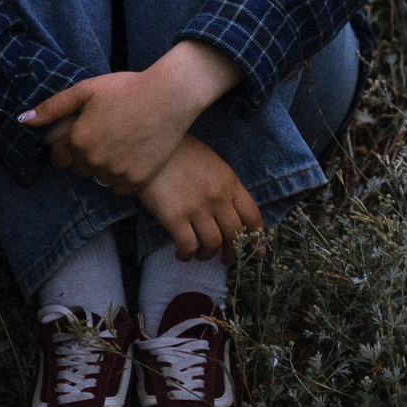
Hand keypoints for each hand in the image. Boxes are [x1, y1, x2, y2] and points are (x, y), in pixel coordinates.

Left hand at [20, 41, 242, 193]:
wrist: (171, 96)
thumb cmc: (127, 88)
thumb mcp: (86, 90)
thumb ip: (52, 107)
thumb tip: (23, 120)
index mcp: (78, 141)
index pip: (59, 158)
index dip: (68, 144)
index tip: (83, 132)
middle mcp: (94, 161)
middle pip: (79, 168)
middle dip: (85, 154)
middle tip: (105, 133)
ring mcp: (117, 173)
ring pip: (99, 178)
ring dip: (104, 165)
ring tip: (121, 141)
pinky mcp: (138, 180)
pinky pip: (119, 187)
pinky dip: (122, 174)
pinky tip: (132, 153)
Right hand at [137, 136, 262, 262]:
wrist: (149, 146)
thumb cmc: (179, 152)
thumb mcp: (211, 163)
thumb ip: (224, 186)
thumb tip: (231, 211)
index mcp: (230, 182)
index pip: (252, 216)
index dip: (256, 237)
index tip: (257, 250)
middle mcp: (218, 197)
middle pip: (235, 234)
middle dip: (233, 252)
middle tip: (226, 259)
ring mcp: (197, 208)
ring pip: (213, 244)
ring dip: (208, 255)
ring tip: (201, 255)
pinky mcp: (175, 217)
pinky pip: (188, 246)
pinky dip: (186, 256)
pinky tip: (182, 255)